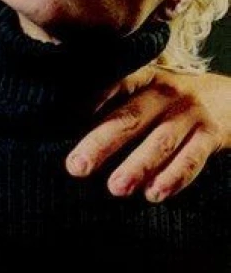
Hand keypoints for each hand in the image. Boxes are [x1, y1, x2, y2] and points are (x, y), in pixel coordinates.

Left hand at [66, 67, 229, 201]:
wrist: (228, 100)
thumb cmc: (167, 104)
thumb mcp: (144, 94)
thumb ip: (112, 107)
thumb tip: (61, 134)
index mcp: (141, 78)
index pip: (111, 85)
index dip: (88, 101)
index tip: (59, 121)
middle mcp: (165, 91)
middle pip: (129, 118)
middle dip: (101, 143)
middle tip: (77, 166)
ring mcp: (189, 112)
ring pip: (160, 141)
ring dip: (137, 166)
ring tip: (116, 188)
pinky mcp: (212, 134)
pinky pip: (192, 158)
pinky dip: (173, 177)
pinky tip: (154, 194)